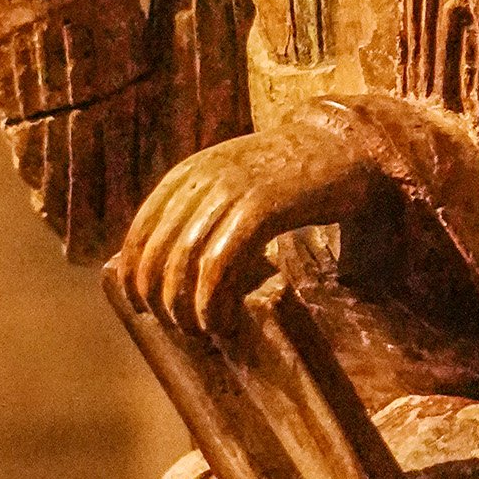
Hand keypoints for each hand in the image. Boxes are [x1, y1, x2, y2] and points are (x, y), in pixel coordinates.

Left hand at [115, 107, 388, 338]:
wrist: (345, 147)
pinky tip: (222, 321)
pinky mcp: (262, 208)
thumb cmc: (291, 178)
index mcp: (188, 173)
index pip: (140, 232)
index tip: (140, 307)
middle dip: (161, 300)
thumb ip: (204, 207)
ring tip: (203, 330)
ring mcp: (231, 191)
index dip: (133, 276)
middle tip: (181, 328)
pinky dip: (213, 301)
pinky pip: (220, 264)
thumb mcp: (235, 181)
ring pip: (185, 263)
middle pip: (158, 253)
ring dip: (187, 308)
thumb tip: (173, 264)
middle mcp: (201, 179)